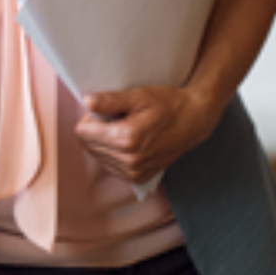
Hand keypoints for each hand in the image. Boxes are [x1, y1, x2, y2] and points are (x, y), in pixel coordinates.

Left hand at [75, 85, 217, 187]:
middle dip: (97, 130)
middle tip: (118, 118)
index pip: (82, 132)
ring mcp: (133, 173)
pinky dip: (114, 153)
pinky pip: (110, 166)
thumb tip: (86, 102)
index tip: (107, 110)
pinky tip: (130, 142)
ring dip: (105, 142)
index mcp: (125, 139)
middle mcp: (128, 161)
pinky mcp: (137, 178)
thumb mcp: (140, 96)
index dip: (90, 117)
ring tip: (127, 129)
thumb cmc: (168, 104)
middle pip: (87, 144)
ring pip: (97, 156)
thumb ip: (111, 100)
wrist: (193, 122)